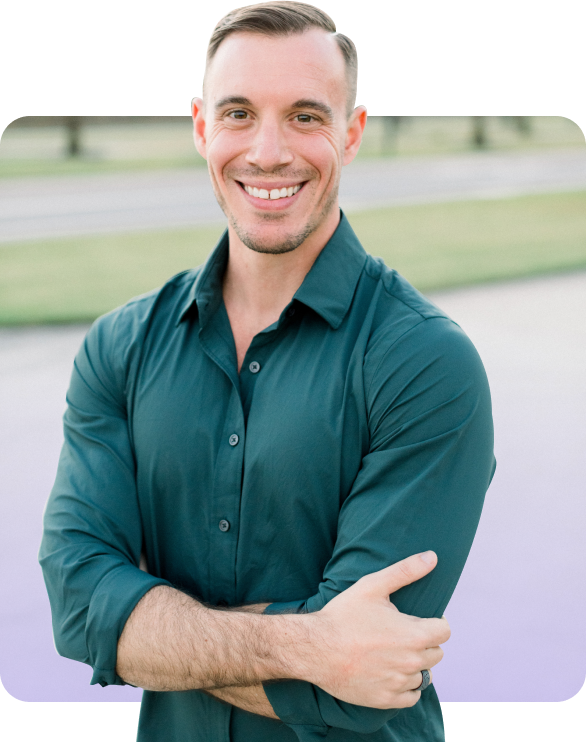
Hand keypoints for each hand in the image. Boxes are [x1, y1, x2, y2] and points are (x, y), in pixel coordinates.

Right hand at [311, 552, 449, 709]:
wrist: (315, 648)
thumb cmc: (343, 615)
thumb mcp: (373, 586)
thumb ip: (405, 571)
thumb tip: (432, 557)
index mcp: (413, 635)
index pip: (444, 632)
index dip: (434, 623)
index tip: (419, 620)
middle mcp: (411, 662)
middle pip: (436, 653)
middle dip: (424, 642)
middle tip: (401, 634)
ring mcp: (399, 683)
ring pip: (424, 675)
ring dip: (414, 664)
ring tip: (393, 652)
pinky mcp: (386, 700)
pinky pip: (411, 696)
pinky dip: (406, 686)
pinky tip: (390, 671)